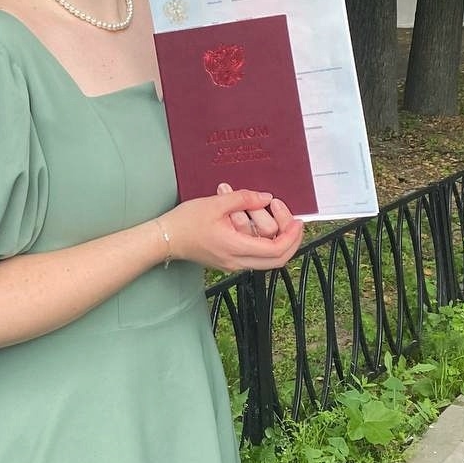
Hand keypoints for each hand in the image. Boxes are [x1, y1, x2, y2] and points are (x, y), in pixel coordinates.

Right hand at [160, 189, 303, 272]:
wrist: (165, 238)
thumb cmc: (185, 222)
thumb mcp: (215, 203)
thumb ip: (244, 199)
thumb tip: (266, 198)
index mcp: (236, 248)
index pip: (276, 250)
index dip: (292, 236)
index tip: (298, 221)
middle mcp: (237, 261)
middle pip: (277, 260)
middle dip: (290, 240)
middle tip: (293, 222)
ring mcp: (232, 264)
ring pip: (266, 259)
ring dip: (275, 238)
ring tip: (269, 214)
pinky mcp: (228, 261)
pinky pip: (254, 256)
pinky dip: (262, 241)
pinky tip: (256, 223)